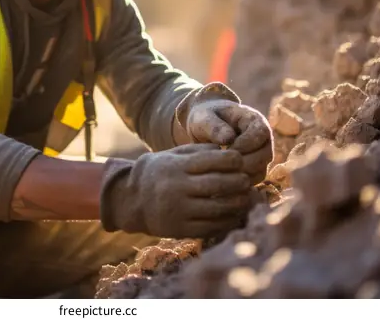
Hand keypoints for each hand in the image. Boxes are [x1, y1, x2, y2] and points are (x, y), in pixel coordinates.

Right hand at [99, 144, 251, 239]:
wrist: (132, 199)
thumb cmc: (159, 172)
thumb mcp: (172, 155)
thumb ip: (198, 151)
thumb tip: (227, 149)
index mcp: (176, 166)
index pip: (210, 160)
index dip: (231, 160)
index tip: (240, 159)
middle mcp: (177, 187)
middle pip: (217, 184)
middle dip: (238, 181)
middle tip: (247, 179)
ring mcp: (178, 210)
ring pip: (217, 207)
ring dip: (237, 202)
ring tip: (245, 196)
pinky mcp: (180, 229)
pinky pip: (211, 226)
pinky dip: (227, 220)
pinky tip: (234, 213)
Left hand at [179, 95, 272, 183]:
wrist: (203, 127)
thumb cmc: (204, 119)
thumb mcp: (204, 118)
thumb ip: (214, 126)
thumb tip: (228, 139)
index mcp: (254, 120)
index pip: (260, 133)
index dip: (244, 144)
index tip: (225, 150)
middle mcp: (263, 139)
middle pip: (264, 156)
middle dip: (243, 163)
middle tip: (222, 168)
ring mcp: (261, 156)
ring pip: (260, 171)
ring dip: (242, 176)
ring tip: (220, 176)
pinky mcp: (255, 170)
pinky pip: (253, 182)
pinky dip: (239, 185)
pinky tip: (221, 184)